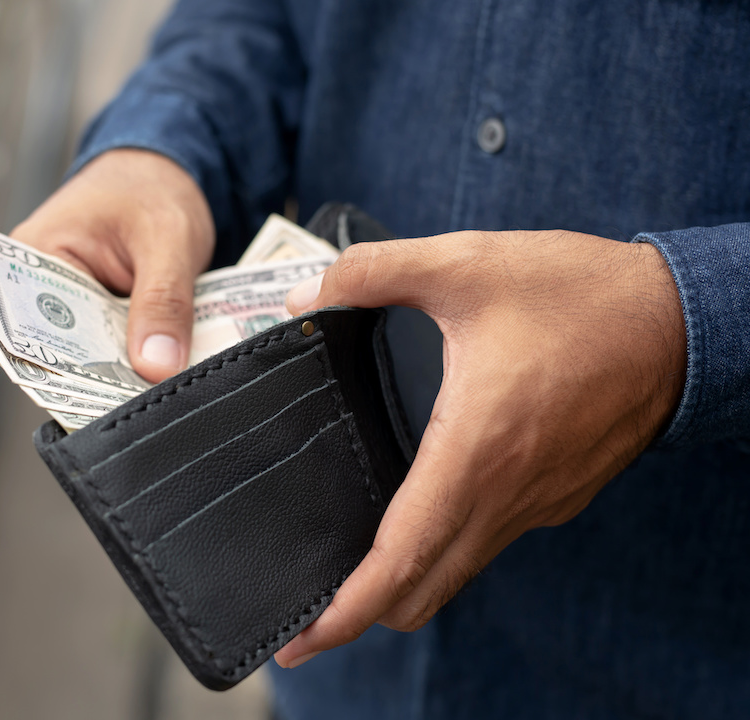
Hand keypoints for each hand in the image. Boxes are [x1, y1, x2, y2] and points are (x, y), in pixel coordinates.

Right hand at [10, 149, 214, 381]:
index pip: (30, 329)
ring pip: (92, 358)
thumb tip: (158, 366)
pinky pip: (114, 350)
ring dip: (125, 371)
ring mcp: (69, 307)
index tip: (105, 398)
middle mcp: (37, 287)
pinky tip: (165, 369)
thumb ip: (163, 301)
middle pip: (61, 352)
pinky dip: (140, 358)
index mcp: (30, 256)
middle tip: (144, 398)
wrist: (169, 170)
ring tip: (158, 387)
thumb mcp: (168, 238)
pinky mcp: (99, 320)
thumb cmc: (152, 187)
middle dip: (104, 379)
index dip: (67, 369)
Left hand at [274, 230, 685, 667]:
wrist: (683, 320)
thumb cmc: (582, 295)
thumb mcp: (466, 263)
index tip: (306, 639)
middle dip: (364, 613)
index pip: (404, 557)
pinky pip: (489, 541)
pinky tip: (418, 518)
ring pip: (458, 571)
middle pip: (425, 588)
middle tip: (309, 617)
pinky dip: (446, 552)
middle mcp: (507, 494)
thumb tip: (305, 299)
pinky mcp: (556, 495)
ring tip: (354, 573)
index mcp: (477, 450)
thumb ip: (373, 273)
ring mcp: (537, 503)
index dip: (350, 608)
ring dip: (406, 584)